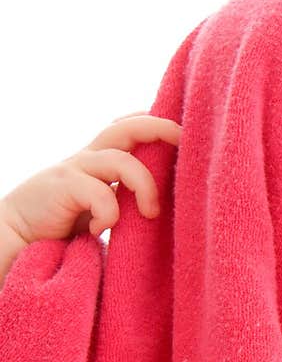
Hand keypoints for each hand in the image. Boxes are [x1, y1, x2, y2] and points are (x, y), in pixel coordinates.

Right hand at [0, 112, 181, 247]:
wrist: (16, 238)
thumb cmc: (62, 227)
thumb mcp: (99, 209)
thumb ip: (122, 199)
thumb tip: (164, 208)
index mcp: (100, 161)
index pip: (129, 128)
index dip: (156, 123)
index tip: (185, 132)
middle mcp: (89, 158)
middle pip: (127, 128)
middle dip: (160, 128)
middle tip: (185, 140)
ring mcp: (75, 169)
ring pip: (121, 160)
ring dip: (144, 186)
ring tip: (150, 213)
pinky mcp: (63, 187)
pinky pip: (100, 193)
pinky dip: (109, 214)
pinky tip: (100, 231)